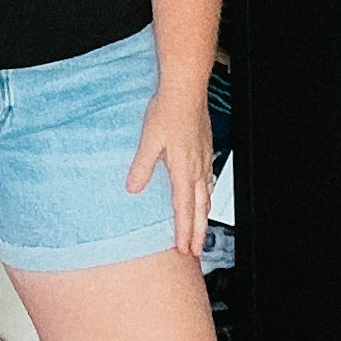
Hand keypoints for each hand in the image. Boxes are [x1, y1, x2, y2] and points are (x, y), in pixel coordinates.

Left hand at [126, 84, 214, 257]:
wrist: (186, 89)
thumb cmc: (168, 111)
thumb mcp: (148, 141)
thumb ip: (141, 167)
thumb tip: (132, 189)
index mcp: (183, 168)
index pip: (184, 208)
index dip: (183, 231)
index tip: (183, 249)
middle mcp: (197, 167)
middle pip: (200, 208)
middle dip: (197, 232)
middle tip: (195, 251)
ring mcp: (204, 159)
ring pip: (207, 196)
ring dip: (203, 217)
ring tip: (200, 232)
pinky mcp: (205, 149)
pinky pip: (209, 180)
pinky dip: (207, 196)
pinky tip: (204, 196)